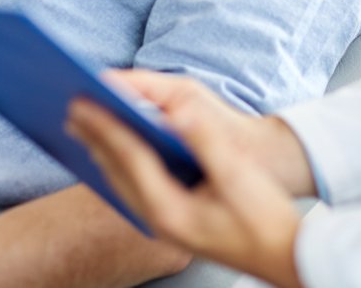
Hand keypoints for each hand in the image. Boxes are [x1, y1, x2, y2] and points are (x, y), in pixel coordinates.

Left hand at [67, 70, 313, 287]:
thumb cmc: (266, 220)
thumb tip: (179, 113)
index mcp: (170, 209)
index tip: (83, 101)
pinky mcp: (173, 225)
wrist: (288, 258)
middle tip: (71, 108)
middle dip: (93, 137)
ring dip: (102, 153)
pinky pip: (133, 190)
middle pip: (116, 172)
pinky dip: (119, 167)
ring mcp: (164, 227)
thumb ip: (206, 141)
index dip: (105, 125)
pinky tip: (117, 157)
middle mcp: (159, 221)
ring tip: (85, 129)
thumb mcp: (239, 176)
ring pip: (120, 184)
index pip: (129, 158)